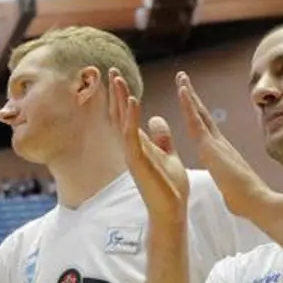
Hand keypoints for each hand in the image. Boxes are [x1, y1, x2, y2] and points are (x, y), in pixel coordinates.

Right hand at [107, 67, 188, 224]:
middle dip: (116, 93)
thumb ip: (162, 138)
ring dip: (119, 99)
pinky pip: (131, 135)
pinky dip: (131, 117)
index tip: (118, 78)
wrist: (171, 210)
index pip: (127, 116)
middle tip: (110, 71)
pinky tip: (132, 100)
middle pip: (121, 114)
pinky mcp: (137, 161)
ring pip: (122, 121)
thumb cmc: (169, 187)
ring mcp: (132, 154)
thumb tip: (157, 118)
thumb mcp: (169, 155)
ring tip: (117, 79)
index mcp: (140, 145)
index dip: (123, 96)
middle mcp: (132, 147)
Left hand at [175, 71, 282, 218]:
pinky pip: (197, 121)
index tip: (189, 99)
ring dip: (189, 94)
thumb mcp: (230, 187)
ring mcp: (216, 142)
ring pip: (199, 113)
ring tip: (180, 77)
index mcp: (221, 151)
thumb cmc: (244, 200)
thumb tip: (230, 187)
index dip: (196, 112)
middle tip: (183, 78)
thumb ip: (227, 180)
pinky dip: (189, 105)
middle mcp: (219, 142)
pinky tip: (183, 91)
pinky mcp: (211, 146)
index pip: (205, 127)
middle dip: (192, 96)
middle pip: (202, 114)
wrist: (256, 201)